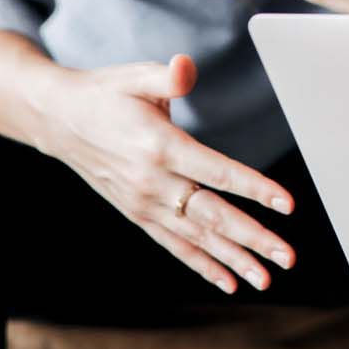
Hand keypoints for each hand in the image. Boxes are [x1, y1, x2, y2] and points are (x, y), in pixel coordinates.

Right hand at [35, 52, 297, 293]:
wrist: (60, 120)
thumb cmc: (107, 94)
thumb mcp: (136, 76)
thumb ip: (168, 76)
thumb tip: (186, 66)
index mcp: (161, 147)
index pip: (217, 173)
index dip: (255, 188)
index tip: (287, 204)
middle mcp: (153, 183)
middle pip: (212, 216)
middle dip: (253, 238)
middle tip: (287, 257)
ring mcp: (144, 204)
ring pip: (197, 238)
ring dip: (234, 260)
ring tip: (266, 279)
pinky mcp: (138, 214)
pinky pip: (175, 245)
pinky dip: (202, 265)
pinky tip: (228, 282)